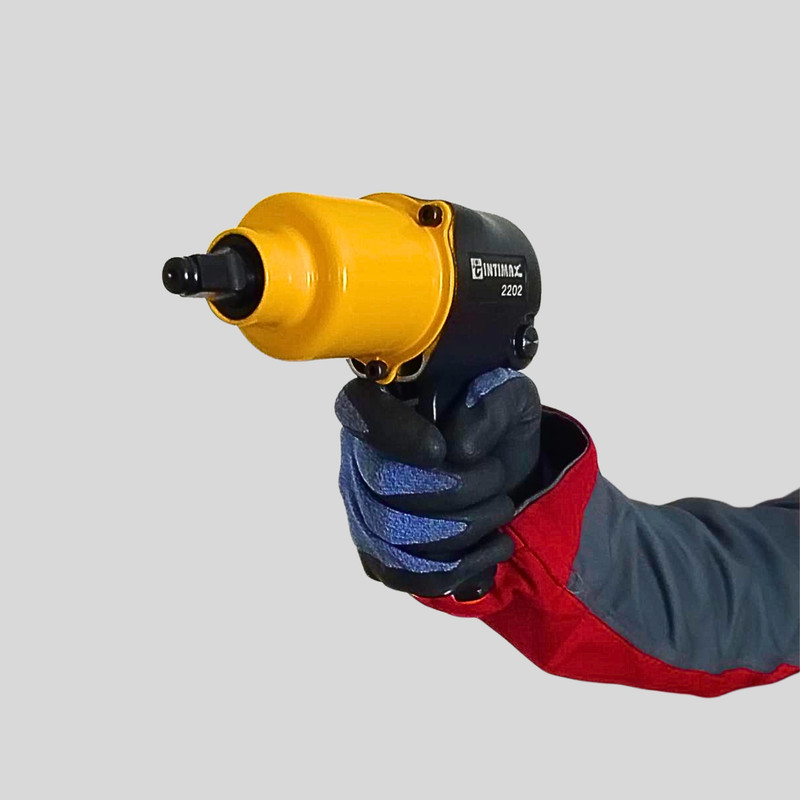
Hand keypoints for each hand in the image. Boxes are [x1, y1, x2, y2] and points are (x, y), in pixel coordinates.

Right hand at [335, 368, 541, 596]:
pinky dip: (457, 569)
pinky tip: (494, 547)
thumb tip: (460, 450)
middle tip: (498, 477)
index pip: (359, 410)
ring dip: (464, 529)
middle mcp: (360, 455)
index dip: (393, 433)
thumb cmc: (495, 422)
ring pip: (393, 536)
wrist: (502, 465)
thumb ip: (490, 407)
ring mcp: (363, 508)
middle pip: (383, 484)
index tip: (439, 449)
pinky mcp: (378, 553)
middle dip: (456, 489)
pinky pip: (401, 575)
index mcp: (382, 401)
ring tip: (502, 508)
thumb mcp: (509, 398)